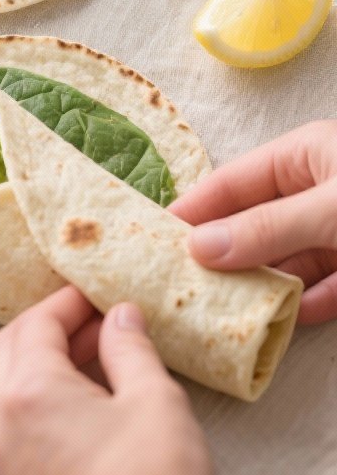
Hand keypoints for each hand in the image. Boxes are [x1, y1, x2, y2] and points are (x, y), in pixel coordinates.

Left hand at [0, 285, 211, 474]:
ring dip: (48, 362)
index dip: (70, 301)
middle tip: (98, 319)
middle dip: (51, 326)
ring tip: (102, 356)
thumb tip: (120, 317)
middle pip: (11, 349)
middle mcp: (0, 424)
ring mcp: (3, 463)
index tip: (100, 291)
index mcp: (27, 393)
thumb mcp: (155, 403)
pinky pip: (19, 423)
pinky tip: (91, 399)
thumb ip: (130, 348)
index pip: (37, 322)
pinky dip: (46, 398)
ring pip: (11, 387)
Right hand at [172, 120, 336, 324]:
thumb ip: (268, 228)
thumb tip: (200, 247)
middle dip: (226, 254)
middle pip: (258, 222)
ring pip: (292, 256)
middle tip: (184, 287)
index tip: (156, 242)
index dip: (195, 210)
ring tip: (224, 312)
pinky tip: (289, 319)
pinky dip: (311, 302)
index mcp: (304, 155)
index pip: (232, 182)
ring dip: (265, 284)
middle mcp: (319, 188)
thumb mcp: (331, 209)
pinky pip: (330, 283)